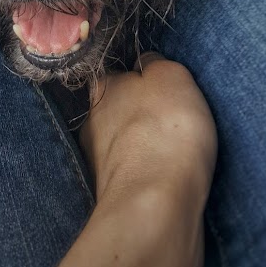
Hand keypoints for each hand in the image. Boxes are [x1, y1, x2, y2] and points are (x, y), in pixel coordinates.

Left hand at [81, 53, 216, 202]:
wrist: (155, 203)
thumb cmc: (165, 129)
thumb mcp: (171, 75)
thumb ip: (156, 64)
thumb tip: (147, 64)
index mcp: (101, 87)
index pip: (118, 75)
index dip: (143, 80)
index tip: (163, 90)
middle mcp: (90, 122)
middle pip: (120, 111)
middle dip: (141, 116)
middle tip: (173, 122)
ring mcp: (97, 162)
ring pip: (125, 145)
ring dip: (143, 148)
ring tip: (174, 154)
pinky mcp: (112, 195)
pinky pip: (133, 175)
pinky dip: (147, 175)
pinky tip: (166, 179)